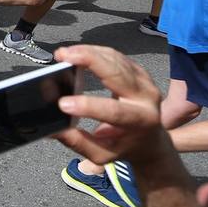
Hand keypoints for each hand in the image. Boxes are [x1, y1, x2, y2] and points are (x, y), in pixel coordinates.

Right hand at [50, 45, 169, 166]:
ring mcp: (145, 82)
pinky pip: (117, 56)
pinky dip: (96, 51)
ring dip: (89, 52)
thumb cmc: (125, 147)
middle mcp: (147, 98)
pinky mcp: (139, 72)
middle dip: (89, 60)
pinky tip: (78, 52)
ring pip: (116, 59)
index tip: (62, 103)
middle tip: (63, 56)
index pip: (114, 111)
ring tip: (64, 53)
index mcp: (140, 122)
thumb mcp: (102, 154)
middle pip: (117, 73)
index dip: (88, 106)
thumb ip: (79, 143)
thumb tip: (54, 130)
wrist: (152, 140)